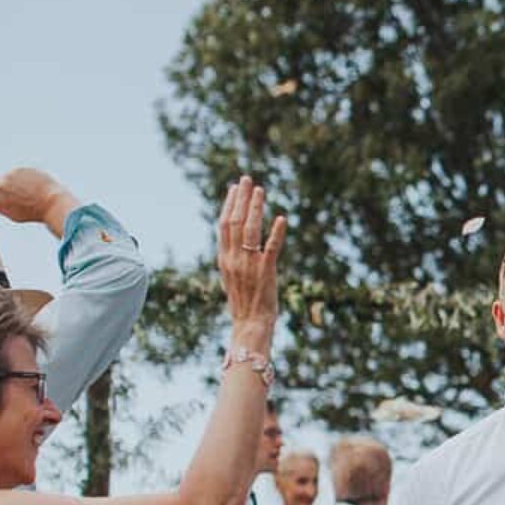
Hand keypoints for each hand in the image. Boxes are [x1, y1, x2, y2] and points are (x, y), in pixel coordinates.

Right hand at [0, 168, 79, 235]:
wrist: (53, 203)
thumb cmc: (35, 212)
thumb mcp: (11, 213)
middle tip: (12, 189)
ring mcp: (9, 176)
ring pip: (8, 175)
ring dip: (15, 180)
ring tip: (30, 190)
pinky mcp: (21, 169)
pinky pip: (21, 171)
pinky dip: (26, 176)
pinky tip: (36, 185)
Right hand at [216, 177, 287, 330]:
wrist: (250, 325)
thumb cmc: (245, 302)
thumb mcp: (233, 277)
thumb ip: (234, 258)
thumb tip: (238, 242)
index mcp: (224, 259)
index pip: (223, 225)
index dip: (229, 204)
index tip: (235, 188)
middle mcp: (233, 259)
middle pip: (233, 222)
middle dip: (241, 199)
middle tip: (247, 180)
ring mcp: (249, 265)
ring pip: (249, 229)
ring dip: (255, 208)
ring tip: (260, 190)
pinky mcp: (266, 272)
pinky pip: (271, 248)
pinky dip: (276, 232)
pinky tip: (281, 218)